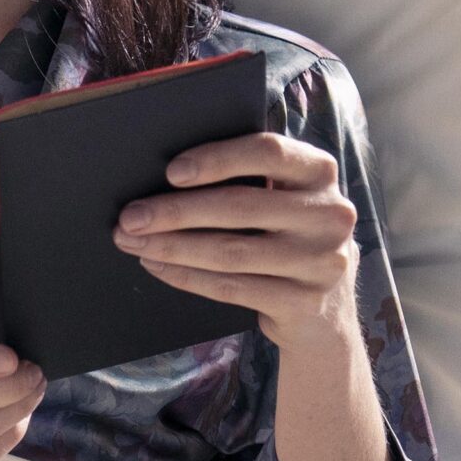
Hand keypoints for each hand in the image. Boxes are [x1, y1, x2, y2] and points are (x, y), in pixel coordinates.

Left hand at [115, 133, 360, 352]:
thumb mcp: (286, 198)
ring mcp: (320, 262)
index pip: (268, 152)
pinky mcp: (303, 302)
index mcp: (320, 172)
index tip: (171, 172)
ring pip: (230, 251)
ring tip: (133, 242)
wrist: (326, 308)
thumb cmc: (287, 234)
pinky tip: (157, 266)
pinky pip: (231, 288)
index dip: (217, 159)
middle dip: (176, 211)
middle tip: (130, 217)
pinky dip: (186, 276)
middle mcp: (330, 214)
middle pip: (240, 206)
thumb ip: (251, 178)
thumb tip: (169, 175)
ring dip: (172, 247)